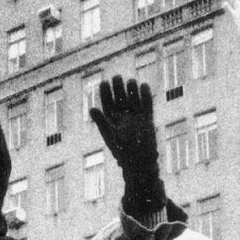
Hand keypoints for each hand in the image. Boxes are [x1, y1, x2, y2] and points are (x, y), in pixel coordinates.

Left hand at [89, 77, 163, 216]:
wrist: (139, 162)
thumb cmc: (122, 151)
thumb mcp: (110, 135)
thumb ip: (102, 122)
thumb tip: (92, 109)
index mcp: (112, 120)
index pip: (107, 102)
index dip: (105, 92)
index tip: (104, 82)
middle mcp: (123, 116)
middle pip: (120, 97)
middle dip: (118, 87)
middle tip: (117, 77)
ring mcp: (135, 116)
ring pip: (133, 98)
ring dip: (132, 89)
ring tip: (130, 81)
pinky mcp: (147, 119)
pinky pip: (147, 104)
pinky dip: (146, 95)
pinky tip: (144, 85)